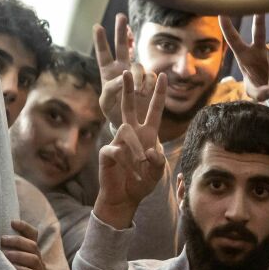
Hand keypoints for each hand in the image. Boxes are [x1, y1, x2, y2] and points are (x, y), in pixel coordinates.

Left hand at [2, 219, 46, 269]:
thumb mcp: (2, 262)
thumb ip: (1, 251)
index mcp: (30, 252)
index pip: (33, 235)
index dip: (25, 227)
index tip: (12, 222)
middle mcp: (38, 260)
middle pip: (33, 246)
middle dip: (17, 241)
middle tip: (2, 240)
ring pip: (34, 259)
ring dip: (19, 255)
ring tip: (6, 256)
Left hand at [93, 13, 156, 125]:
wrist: (129, 123)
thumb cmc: (113, 112)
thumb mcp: (105, 104)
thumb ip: (110, 90)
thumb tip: (123, 77)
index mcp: (108, 73)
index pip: (103, 54)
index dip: (100, 40)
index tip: (97, 26)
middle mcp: (122, 69)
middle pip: (122, 47)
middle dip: (121, 32)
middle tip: (120, 16)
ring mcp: (136, 74)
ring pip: (139, 66)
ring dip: (138, 77)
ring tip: (137, 92)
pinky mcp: (148, 82)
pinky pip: (151, 77)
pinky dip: (149, 84)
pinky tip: (144, 93)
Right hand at [95, 71, 167, 228]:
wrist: (124, 198)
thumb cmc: (141, 183)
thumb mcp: (156, 173)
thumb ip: (158, 163)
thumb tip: (150, 151)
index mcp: (148, 135)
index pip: (154, 110)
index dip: (158, 94)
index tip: (161, 75)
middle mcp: (132, 134)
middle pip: (129, 107)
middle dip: (129, 90)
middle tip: (127, 71)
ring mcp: (118, 142)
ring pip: (126, 133)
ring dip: (136, 151)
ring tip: (141, 167)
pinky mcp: (107, 152)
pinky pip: (117, 151)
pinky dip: (127, 163)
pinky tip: (131, 173)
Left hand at [219, 14, 268, 102]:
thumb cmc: (259, 86)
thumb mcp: (255, 93)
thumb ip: (260, 94)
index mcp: (244, 55)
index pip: (233, 39)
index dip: (227, 27)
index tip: (221, 11)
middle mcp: (258, 49)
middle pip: (259, 33)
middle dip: (259, 21)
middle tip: (260, 9)